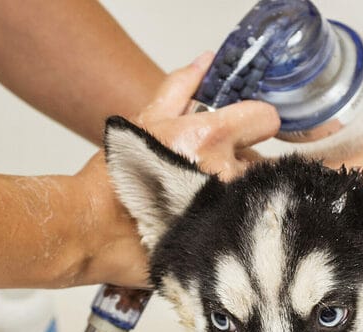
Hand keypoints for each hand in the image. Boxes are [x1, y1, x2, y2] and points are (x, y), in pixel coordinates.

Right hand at [75, 52, 280, 287]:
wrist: (95, 232)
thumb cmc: (116, 179)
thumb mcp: (146, 122)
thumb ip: (180, 88)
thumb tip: (206, 61)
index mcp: (211, 137)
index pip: (267, 119)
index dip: (254, 123)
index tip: (242, 131)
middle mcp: (227, 173)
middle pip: (264, 162)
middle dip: (242, 164)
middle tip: (209, 175)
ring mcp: (233, 211)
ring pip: (257, 195)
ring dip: (239, 195)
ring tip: (203, 202)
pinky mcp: (233, 241)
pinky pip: (251, 225)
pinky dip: (237, 222)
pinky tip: (210, 224)